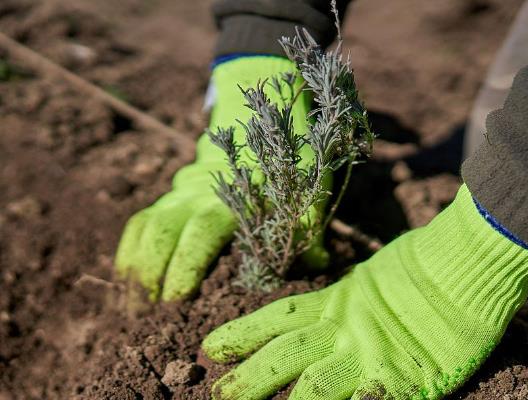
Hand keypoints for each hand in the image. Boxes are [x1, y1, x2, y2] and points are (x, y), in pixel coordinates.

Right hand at [115, 56, 325, 301]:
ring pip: (145, 228)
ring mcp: (179, 193)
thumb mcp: (305, 188)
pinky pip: (141, 223)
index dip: (185, 265)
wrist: (255, 118)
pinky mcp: (170, 196)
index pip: (200, 232)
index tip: (175, 300)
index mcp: (233, 195)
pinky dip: (130, 252)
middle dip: (149, 276)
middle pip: (161, 232)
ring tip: (129, 308)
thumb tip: (320, 265)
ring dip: (133, 268)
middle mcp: (199, 193)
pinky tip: (127, 282)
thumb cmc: (285, 159)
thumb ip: (309, 226)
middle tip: (146, 319)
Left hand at [202, 185, 527, 398]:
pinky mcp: (404, 381)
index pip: (281, 319)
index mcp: (339, 302)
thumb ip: (350, 300)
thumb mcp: (375, 277)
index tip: (212, 347)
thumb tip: (329, 313)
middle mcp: (346, 329)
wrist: (469, 262)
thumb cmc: (427, 263)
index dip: (244, 334)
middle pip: (286, 354)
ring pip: (313, 385)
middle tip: (214, 391)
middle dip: (248, 376)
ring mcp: (372, 355)